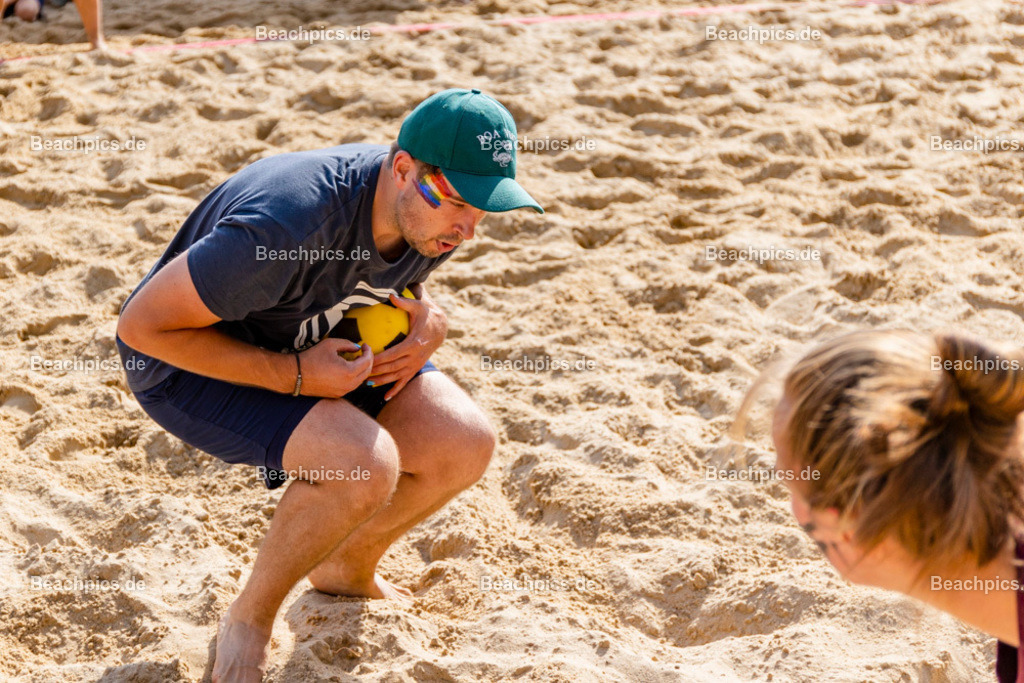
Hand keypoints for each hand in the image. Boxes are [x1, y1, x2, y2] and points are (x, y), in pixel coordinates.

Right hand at [296, 339, 373, 397]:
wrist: (296, 375)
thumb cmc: (312, 358)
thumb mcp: (330, 344)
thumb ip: (347, 344)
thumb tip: (357, 348)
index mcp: (349, 372)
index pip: (368, 361)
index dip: (368, 351)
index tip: (364, 345)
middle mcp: (348, 384)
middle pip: (367, 372)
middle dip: (368, 360)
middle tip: (363, 352)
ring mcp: (343, 391)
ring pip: (360, 380)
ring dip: (362, 369)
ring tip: (355, 359)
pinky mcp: (337, 395)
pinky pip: (352, 385)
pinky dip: (354, 377)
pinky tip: (347, 368)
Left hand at [369, 284, 446, 400]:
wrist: (440, 328)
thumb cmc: (425, 315)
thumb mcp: (417, 306)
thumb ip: (404, 302)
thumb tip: (390, 295)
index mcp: (413, 344)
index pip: (393, 353)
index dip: (379, 358)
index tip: (366, 358)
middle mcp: (415, 357)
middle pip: (393, 367)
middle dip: (376, 371)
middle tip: (360, 372)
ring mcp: (415, 365)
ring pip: (397, 376)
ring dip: (382, 381)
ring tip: (367, 383)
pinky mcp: (415, 369)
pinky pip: (405, 382)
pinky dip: (396, 390)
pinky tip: (385, 398)